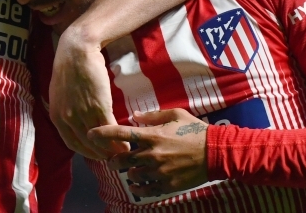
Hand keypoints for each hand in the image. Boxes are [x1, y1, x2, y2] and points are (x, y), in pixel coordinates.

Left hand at [48, 28, 122, 159]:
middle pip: (87, 145)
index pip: (72, 144)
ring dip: (113, 148)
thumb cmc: (69, 67)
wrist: (77, 49)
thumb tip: (75, 120)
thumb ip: (66, 109)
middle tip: (114, 157)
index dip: (87, 152)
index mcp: (56, 116)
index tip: (97, 155)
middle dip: (101, 154)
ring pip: (100, 138)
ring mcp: (82, 112)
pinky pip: (109, 126)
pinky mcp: (98, 104)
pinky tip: (127, 139)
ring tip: (124, 151)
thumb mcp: (60, 93)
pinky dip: (119, 136)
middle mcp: (67, 118)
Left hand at [89, 109, 208, 197]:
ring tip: (135, 170)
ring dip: (130, 172)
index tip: (90, 134)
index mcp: (153, 136)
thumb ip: (153, 116)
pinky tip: (140, 185)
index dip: (102, 133)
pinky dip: (139, 188)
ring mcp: (158, 172)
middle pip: (122, 159)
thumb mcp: (175, 115)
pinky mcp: (166, 185)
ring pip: (132, 175)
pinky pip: (145, 190)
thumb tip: (135, 115)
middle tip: (113, 160)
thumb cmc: (195, 131)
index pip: (121, 134)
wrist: (215, 153)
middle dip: (114, 160)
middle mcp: (152, 155)